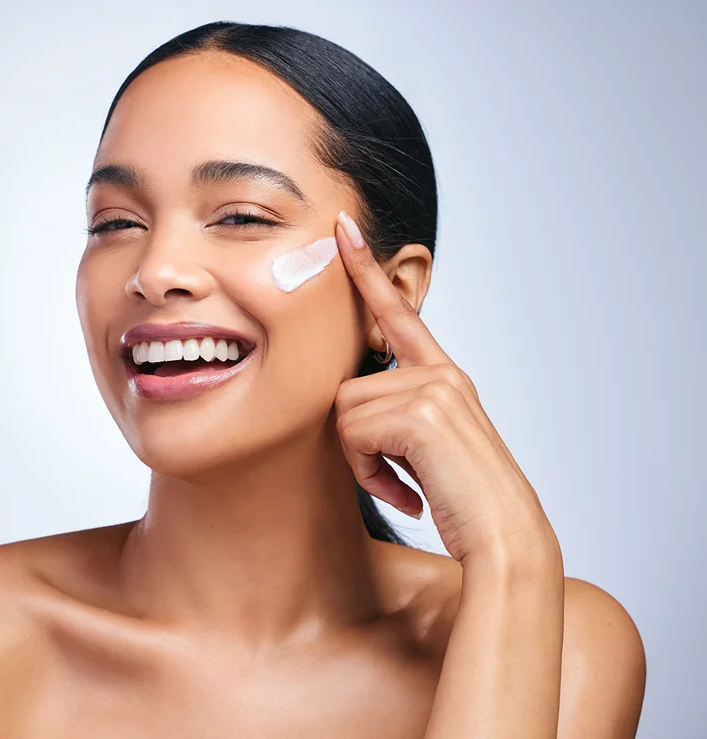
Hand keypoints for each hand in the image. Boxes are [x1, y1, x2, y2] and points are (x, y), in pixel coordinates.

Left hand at [333, 210, 555, 565]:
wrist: (506, 539)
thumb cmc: (465, 502)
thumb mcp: (429, 448)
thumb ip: (397, 416)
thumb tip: (348, 409)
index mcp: (445, 378)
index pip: (400, 317)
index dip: (368, 273)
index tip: (344, 230)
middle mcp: (441, 375)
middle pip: (348, 388)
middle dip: (357, 442)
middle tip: (395, 474)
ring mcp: (434, 390)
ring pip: (345, 412)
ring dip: (362, 460)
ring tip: (404, 484)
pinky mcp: (422, 414)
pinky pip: (353, 434)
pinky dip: (368, 473)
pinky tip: (407, 493)